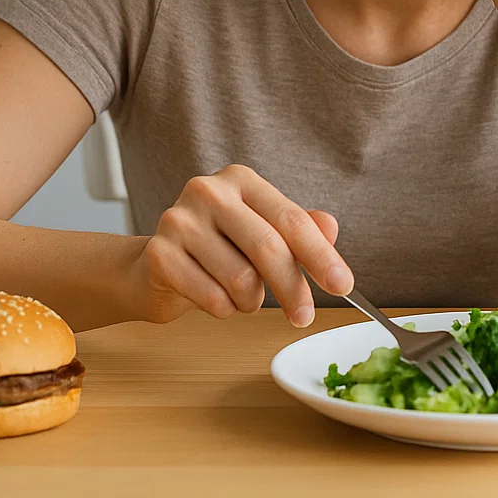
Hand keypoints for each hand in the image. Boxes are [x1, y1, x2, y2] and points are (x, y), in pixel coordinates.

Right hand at [128, 164, 352, 327]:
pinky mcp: (159, 254)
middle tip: (304, 317)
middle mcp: (208, 191)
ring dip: (251, 301)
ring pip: (241, 278)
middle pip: (268, 247)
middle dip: (293, 288)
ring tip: (242, 296)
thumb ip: (298, 229)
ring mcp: (179, 220)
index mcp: (241, 180)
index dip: (321, 255)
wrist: (153, 268)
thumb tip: (331, 228)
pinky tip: (215, 299)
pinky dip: (224, 309)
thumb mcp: (261, 234)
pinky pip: (212, 297)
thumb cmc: (217, 250)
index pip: (291, 219)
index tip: (343, 285)